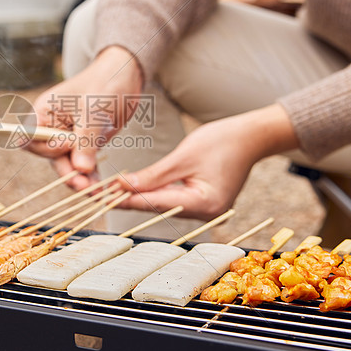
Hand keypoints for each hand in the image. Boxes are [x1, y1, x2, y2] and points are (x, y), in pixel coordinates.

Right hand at [26, 46, 143, 189]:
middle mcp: (51, 127)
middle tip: (84, 185)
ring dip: (80, 179)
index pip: (31, 138)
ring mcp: (66, 137)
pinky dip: (90, 176)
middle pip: (50, 157)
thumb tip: (80, 169)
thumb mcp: (95, 111)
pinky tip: (101, 188)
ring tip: (97, 191)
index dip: (46, 148)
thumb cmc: (105, 84)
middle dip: (67, 172)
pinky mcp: (82, 145)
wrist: (125, 77)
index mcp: (44, 112)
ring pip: (67, 165)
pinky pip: (82, 165)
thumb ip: (86, 140)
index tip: (68, 146)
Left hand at [117, 104, 298, 219]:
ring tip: (109, 192)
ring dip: (138, 197)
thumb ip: (153, 176)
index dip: (127, 199)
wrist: (252, 136)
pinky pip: (172, 199)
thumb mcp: (183, 156)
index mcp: (204, 204)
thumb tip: (123, 187)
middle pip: (158, 207)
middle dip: (128, 199)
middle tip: (98, 195)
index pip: (156, 203)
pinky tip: (133, 188)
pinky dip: (153, 193)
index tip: (102, 196)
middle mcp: (206, 213)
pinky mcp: (203, 202)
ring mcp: (205, 210)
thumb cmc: (223, 141)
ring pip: (163, 204)